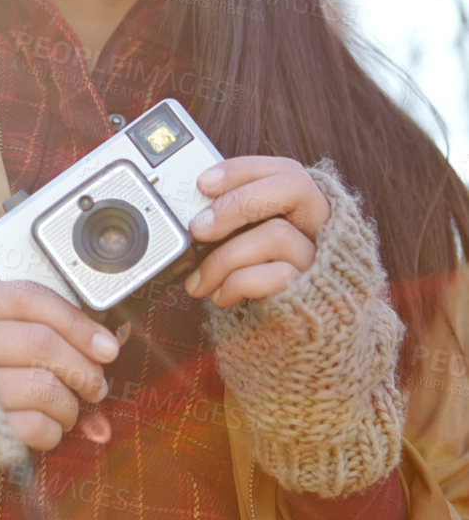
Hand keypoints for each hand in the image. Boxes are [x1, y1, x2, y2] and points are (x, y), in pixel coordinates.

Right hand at [0, 278, 129, 452]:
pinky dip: (52, 431)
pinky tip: (47, 432)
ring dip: (69, 404)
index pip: (27, 299)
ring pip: (43, 385)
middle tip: (95, 385)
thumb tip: (96, 344)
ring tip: (67, 412)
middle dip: (82, 367)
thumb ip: (13, 327)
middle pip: (40, 342)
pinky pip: (33, 426)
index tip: (106, 346)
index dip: (75, 321)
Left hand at [184, 155, 331, 309]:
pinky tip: (221, 297)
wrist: (292, 350)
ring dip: (224, 256)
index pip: (287, 171)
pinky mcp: (316, 294)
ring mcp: (324, 262)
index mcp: (307, 213)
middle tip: (198, 228)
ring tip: (199, 282)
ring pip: (276, 233)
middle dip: (238, 202)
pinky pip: (276, 275)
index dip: (245, 169)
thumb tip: (194, 214)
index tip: (203, 183)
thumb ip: (238, 227)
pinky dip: (237, 283)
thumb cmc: (263, 293)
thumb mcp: (250, 251)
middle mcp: (325, 230)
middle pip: (296, 187)